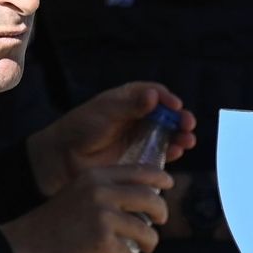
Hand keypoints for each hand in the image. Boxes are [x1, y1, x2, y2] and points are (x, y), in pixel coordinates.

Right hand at [0, 165, 170, 252]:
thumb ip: (105, 190)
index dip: (159, 178)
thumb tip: (140, 196)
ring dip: (149, 243)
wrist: (28, 243)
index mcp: (96, 175)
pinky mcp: (102, 240)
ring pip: (145, 231)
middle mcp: (101, 190)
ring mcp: (103, 215)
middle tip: (160, 222)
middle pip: (150, 199)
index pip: (139, 170)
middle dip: (161, 213)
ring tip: (143, 249)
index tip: (168, 185)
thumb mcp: (79, 192)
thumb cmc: (54, 222)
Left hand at [26, 82, 196, 196]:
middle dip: (179, 119)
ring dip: (179, 135)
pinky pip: (159, 151)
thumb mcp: (105, 112)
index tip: (176, 106)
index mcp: (127, 99)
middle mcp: (136, 116)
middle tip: (188, 125)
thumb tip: (154, 95)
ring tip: (187, 140)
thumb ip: (130, 106)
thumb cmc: (81, 128)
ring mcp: (137, 136)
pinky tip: (177, 152)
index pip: (154, 94)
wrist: (64, 158)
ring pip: (166, 133)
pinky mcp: (137, 155)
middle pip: (166, 114)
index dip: (168, 98)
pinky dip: (171, 151)